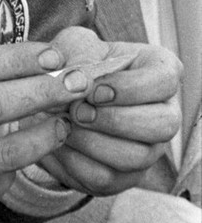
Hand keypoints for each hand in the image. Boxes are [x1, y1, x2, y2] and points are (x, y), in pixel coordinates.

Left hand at [37, 28, 181, 196]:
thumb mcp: (73, 45)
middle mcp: (164, 114)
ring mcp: (148, 149)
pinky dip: (75, 161)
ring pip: (136, 157)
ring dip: (93, 142)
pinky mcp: (124, 176)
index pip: (164, 81)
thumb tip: (68, 73)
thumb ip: (71, 50)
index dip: (129, 88)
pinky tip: (58, 141)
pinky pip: (106, 178)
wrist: (60, 97)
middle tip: (77, 110)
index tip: (93, 89)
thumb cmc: (78, 63)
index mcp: (160, 74)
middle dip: (114, 119)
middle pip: (162, 126)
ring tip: (64, 124)